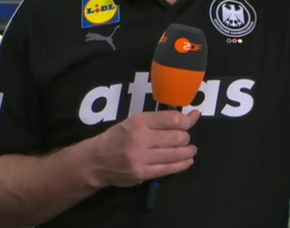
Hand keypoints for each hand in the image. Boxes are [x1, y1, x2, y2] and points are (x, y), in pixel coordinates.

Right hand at [86, 110, 200, 187]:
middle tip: (186, 138)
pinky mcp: (142, 174)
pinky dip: (182, 165)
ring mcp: (141, 158)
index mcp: (139, 122)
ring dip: (188, 151)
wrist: (95, 161)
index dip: (187, 121)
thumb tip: (193, 115)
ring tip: (190, 150)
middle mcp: (140, 139)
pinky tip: (187, 161)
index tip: (190, 121)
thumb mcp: (136, 121)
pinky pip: (168, 169)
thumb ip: (162, 119)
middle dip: (186, 138)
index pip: (172, 119)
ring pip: (175, 154)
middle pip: (177, 137)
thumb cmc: (118, 137)